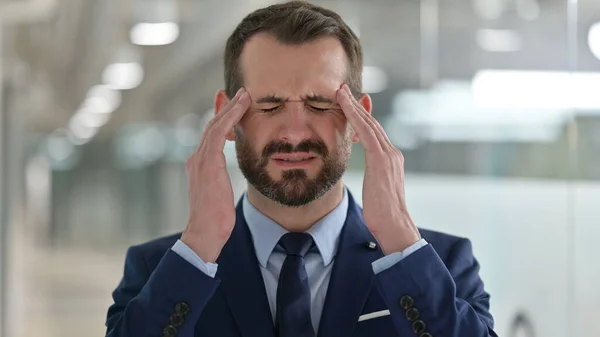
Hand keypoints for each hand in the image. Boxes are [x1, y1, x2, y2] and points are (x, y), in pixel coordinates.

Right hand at [181, 87, 249, 262]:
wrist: (205, 233)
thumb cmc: (215, 219)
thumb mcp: (219, 194)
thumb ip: (220, 181)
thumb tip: (225, 179)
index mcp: (200, 165)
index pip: (211, 135)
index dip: (223, 118)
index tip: (235, 106)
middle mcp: (197, 158)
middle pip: (212, 125)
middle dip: (226, 107)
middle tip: (239, 92)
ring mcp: (201, 159)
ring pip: (215, 124)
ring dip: (230, 107)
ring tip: (244, 94)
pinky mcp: (208, 163)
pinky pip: (218, 132)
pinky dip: (230, 117)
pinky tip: (241, 107)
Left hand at [336, 84, 420, 254]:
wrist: (393, 225)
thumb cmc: (382, 214)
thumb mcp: (375, 190)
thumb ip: (373, 177)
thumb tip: (369, 178)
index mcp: (391, 160)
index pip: (374, 133)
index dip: (362, 117)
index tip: (351, 104)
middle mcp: (392, 153)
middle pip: (372, 123)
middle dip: (358, 105)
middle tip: (343, 89)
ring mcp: (389, 155)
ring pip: (369, 123)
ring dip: (354, 105)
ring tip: (340, 92)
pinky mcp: (381, 160)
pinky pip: (366, 132)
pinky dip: (355, 116)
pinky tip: (344, 106)